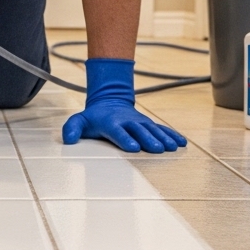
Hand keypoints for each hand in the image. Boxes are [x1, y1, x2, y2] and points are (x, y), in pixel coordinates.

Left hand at [62, 58, 186, 152]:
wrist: (110, 100)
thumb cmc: (94, 117)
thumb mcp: (79, 120)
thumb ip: (72, 128)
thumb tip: (68, 140)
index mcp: (111, 123)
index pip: (118, 131)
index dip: (125, 139)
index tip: (133, 147)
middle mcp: (128, 122)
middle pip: (139, 131)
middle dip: (149, 139)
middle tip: (157, 149)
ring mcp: (140, 122)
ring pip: (153, 130)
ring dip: (163, 138)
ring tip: (172, 147)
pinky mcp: (149, 124)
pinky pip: (162, 129)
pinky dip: (172, 134)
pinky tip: (181, 143)